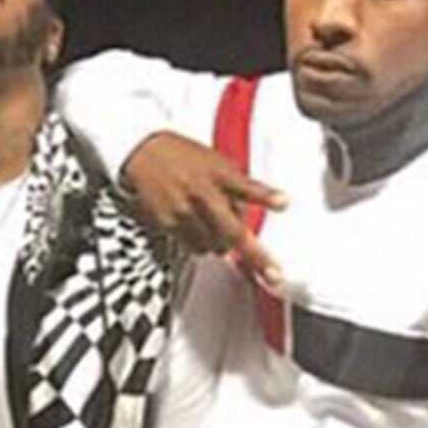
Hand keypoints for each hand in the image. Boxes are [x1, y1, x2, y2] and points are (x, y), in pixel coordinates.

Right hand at [121, 132, 287, 291]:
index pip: (246, 186)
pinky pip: (193, 246)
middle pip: (232, 231)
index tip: (283, 203)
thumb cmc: (182, 156)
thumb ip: (235, 186)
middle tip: (273, 273)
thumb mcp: (216, 162)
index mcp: (219, 174)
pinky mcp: (168, 224)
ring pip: (214, 246)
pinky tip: (196, 225)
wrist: (144, 153)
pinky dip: (200, 242)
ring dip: (221, 244)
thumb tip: (248, 216)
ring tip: (215, 227)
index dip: (266, 196)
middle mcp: (202, 193)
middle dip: (255, 257)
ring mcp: (184, 211)